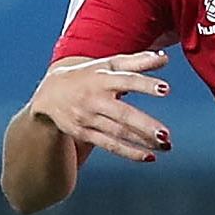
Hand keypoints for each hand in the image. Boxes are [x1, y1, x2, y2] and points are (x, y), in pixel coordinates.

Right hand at [26, 51, 171, 162]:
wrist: (48, 95)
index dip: (145, 85)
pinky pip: (109, 145)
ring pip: (118, 132)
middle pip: (122, 114)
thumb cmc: (87, 76)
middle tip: (165, 133)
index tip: (166, 89)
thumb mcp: (108, 64)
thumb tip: (165, 57)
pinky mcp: (84, 134)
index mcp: (102, 78)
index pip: (127, 80)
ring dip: (142, 141)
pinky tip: (149, 156)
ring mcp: (88, 119)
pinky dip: (129, 152)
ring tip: (166, 145)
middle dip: (144, 125)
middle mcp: (94, 99)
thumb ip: (137, 61)